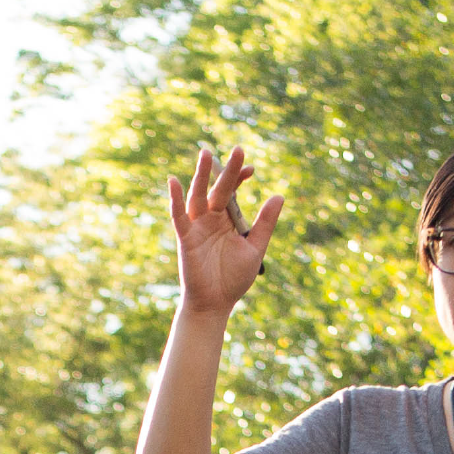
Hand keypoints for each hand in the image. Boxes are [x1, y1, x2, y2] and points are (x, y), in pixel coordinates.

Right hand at [166, 145, 282, 316]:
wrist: (216, 303)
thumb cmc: (233, 279)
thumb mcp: (255, 247)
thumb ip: (265, 223)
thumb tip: (279, 196)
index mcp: (227, 220)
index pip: (232, 191)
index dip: (240, 177)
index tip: (252, 169)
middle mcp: (210, 219)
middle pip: (218, 188)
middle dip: (227, 170)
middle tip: (239, 149)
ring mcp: (197, 227)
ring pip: (198, 195)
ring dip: (201, 175)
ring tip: (207, 153)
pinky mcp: (185, 238)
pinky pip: (179, 216)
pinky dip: (175, 199)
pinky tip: (174, 181)